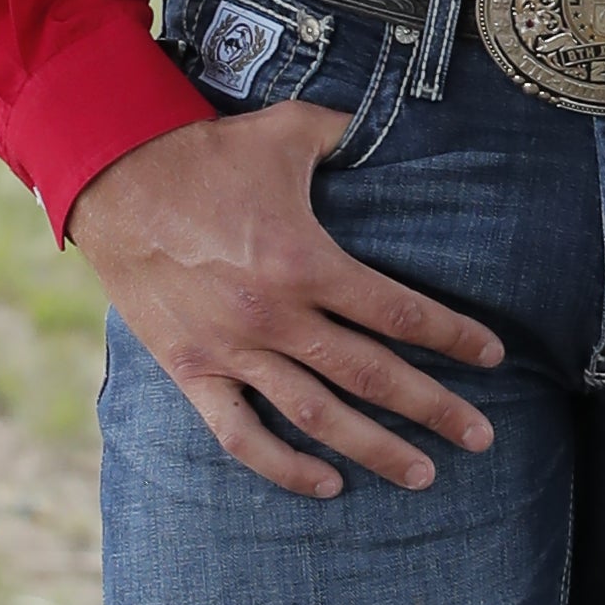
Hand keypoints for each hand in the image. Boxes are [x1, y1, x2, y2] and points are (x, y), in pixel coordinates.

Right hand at [71, 105, 502, 501]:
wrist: (113, 182)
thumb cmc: (205, 155)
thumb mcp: (287, 131)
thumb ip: (345, 132)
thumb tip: (388, 120)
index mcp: (305, 262)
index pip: (398, 313)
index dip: (451, 336)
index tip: (491, 355)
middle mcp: (275, 316)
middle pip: (372, 375)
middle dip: (433, 409)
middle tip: (481, 437)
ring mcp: (232, 350)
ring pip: (317, 416)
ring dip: (374, 450)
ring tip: (423, 474)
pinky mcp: (192, 371)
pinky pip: (241, 435)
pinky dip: (283, 467)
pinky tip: (327, 485)